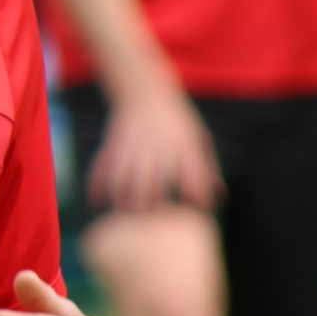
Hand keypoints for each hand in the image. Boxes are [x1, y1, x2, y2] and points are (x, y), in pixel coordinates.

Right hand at [88, 85, 221, 211]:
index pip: (194, 183)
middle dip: (153, 210)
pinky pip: (102, 169)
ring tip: (126, 217)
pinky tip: (97, 203)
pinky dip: (97, 187)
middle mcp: (159, 150)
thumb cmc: (177, 120)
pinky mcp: (113, 145)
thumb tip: (219, 195)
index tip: (193, 213)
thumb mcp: (199, 138)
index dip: (196, 202)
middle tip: (154, 225)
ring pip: (124, 182)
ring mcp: (133, 147)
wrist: (143, 90)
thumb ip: (209, 168)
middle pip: (154, 188)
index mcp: (185, 149)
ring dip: (123, 202)